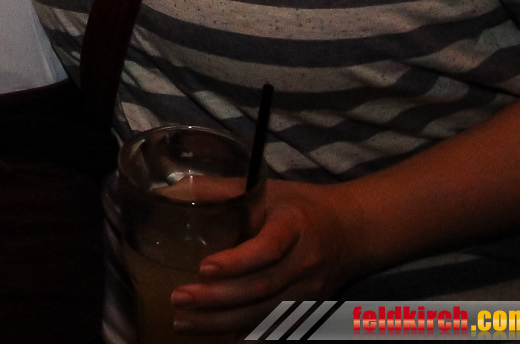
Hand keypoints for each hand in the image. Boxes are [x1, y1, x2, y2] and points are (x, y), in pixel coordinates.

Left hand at [169, 180, 363, 335]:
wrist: (352, 231)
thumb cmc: (299, 206)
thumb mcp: (265, 189)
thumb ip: (221, 191)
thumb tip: (168, 191)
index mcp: (295, 224)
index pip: (267, 248)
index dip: (236, 262)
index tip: (203, 268)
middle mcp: (306, 261)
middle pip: (261, 288)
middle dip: (217, 298)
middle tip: (179, 299)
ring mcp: (310, 290)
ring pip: (265, 313)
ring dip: (222, 322)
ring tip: (183, 322)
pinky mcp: (309, 309)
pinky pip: (274, 327)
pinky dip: (244, 333)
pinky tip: (212, 334)